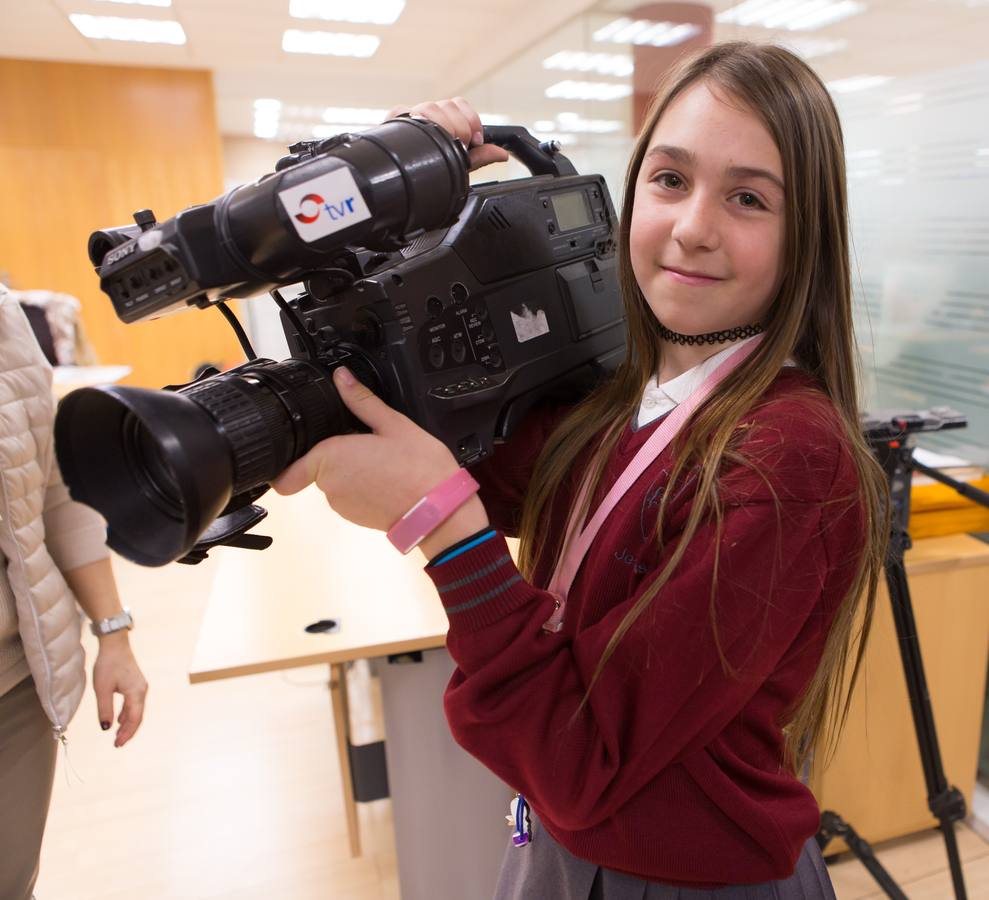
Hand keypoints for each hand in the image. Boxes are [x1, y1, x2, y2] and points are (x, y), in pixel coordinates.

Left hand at [92, 633, 147, 747]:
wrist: (115, 644)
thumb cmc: (108, 665)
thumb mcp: (102, 689)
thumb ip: (105, 710)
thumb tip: (106, 728)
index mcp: (136, 693)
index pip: (135, 719)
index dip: (127, 733)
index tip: (118, 744)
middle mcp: (142, 691)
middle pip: (138, 716)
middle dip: (128, 731)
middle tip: (117, 744)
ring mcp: (140, 686)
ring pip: (136, 710)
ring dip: (127, 723)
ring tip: (118, 735)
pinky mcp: (135, 683)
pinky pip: (133, 703)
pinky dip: (127, 714)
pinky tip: (119, 719)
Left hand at [273, 367, 488, 553]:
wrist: (440, 511)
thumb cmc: (418, 467)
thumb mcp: (393, 424)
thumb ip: (361, 400)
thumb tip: (342, 377)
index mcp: (331, 457)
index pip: (287, 470)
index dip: (290, 459)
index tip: (304, 448)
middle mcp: (330, 486)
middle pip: (316, 467)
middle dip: (335, 455)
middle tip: (366, 444)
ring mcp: (342, 506)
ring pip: (334, 482)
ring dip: (350, 471)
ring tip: (382, 463)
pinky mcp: (355, 518)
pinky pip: (350, 497)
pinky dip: (362, 488)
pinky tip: (386, 479)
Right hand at [387, 97, 509, 170]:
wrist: (402, 183)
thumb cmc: (429, 171)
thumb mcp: (459, 164)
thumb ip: (480, 156)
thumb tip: (503, 154)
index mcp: (441, 119)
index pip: (459, 103)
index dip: (471, 119)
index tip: (474, 139)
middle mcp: (425, 113)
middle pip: (447, 105)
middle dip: (460, 127)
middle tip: (458, 146)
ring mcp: (408, 115)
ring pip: (430, 107)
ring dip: (442, 126)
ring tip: (440, 145)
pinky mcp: (391, 120)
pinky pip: (402, 110)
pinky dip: (413, 119)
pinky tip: (419, 136)